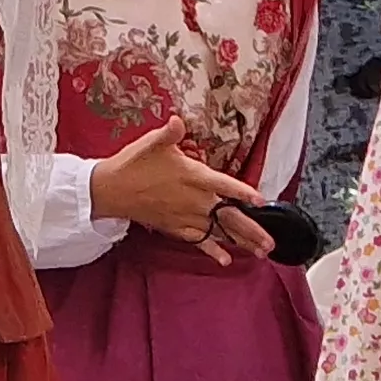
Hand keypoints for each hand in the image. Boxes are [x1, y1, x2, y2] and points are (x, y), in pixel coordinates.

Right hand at [88, 116, 268, 263]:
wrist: (109, 190)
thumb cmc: (132, 164)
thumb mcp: (150, 143)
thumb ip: (168, 133)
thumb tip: (177, 121)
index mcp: (191, 177)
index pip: (223, 185)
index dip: (243, 192)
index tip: (262, 201)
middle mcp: (192, 200)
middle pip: (227, 217)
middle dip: (251, 230)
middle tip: (271, 243)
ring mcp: (184, 216)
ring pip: (217, 231)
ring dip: (240, 242)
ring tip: (261, 252)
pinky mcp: (174, 226)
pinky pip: (197, 240)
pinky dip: (211, 250)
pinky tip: (225, 259)